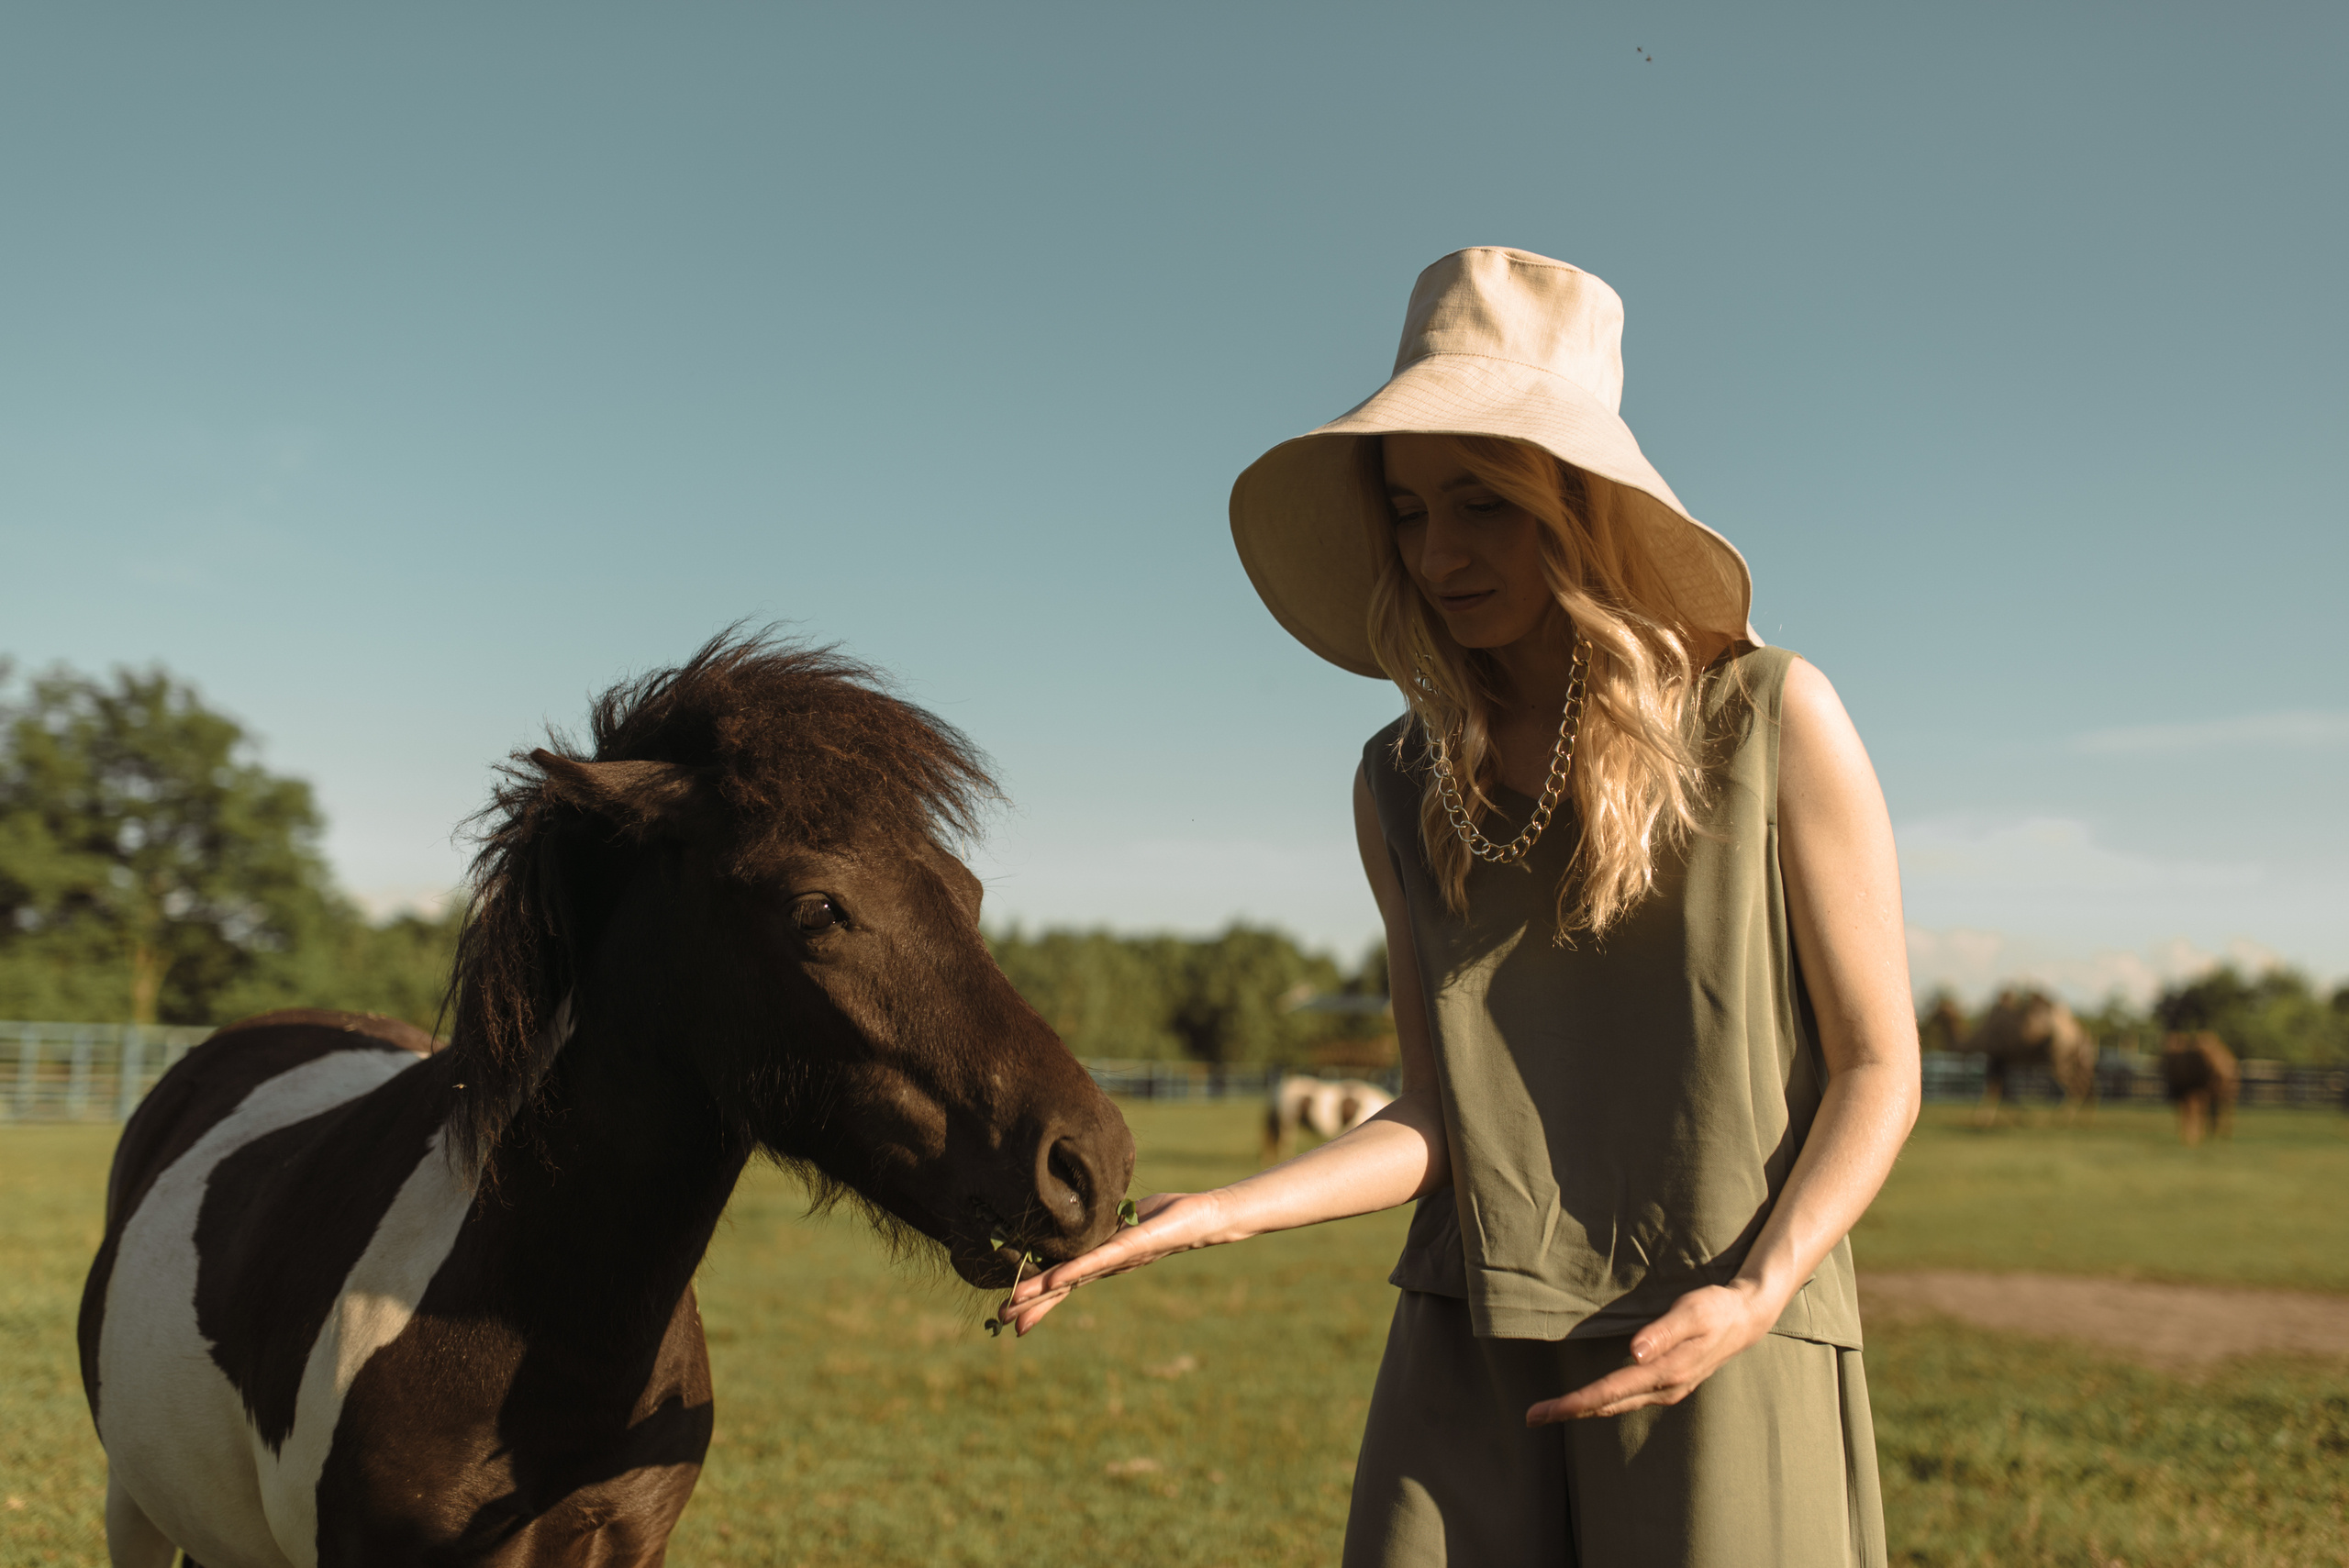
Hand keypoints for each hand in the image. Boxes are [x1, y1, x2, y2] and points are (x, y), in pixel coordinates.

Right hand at [995, 1191, 1227, 1335]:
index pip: (1062, 1282)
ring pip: (1074, 1279)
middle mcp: (1105, 1266)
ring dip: (1044, 1292)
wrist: (1202, 1218)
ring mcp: (1116, 1260)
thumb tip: (1077, 1216)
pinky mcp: (1131, 1247)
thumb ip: (1099, 1225)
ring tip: (1016, 1303)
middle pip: (1063, 1289)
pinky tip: (1054, 1281)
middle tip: (1000, 1320)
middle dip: (1032, 1305)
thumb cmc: (1163, 1216)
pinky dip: (1074, 1271)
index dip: (1038, 1299)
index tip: (1011, 1316)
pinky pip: (1097, 1261)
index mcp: (1099, 1260)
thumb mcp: (1121, 1219)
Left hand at [1524, 1281, 1777, 1424]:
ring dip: (1584, 1408)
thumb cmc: (1715, 1309)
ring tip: (1551, 1411)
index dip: (1574, 1402)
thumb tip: (1633, 1352)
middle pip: (1607, 1405)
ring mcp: (1667, 1389)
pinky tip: (1591, 1400)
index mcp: (1665, 1372)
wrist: (1746, 1317)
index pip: (1609, 1392)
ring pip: (1617, 1405)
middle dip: (1568, 1411)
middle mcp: (1664, 1387)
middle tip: (1531, 1417)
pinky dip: (1604, 1401)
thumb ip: (1662, 1332)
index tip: (1543, 1411)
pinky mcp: (1669, 1382)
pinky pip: (1628, 1398)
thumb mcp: (1691, 1312)